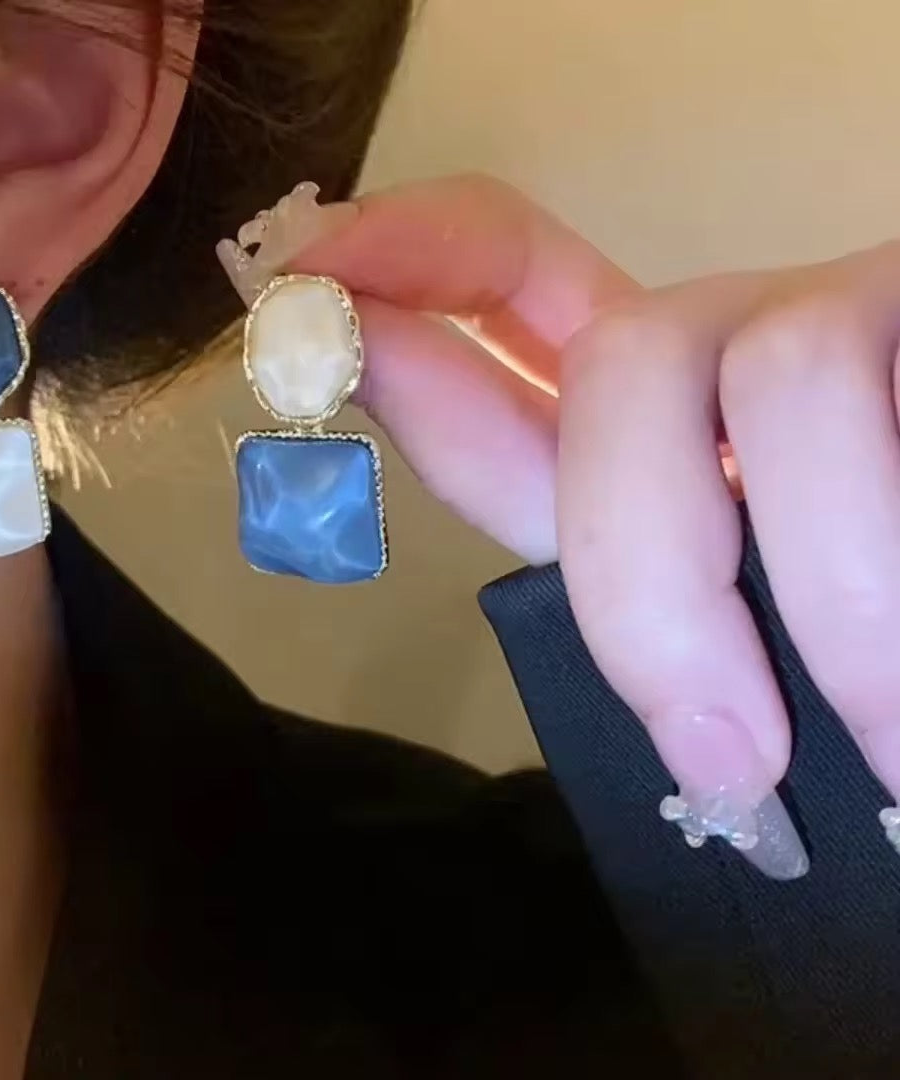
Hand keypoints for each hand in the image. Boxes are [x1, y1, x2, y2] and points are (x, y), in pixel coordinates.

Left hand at [293, 174, 899, 878]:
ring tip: (895, 752)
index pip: (517, 294)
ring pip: (775, 377)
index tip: (315, 278)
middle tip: (730, 756)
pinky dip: (881, 583)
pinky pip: (870, 397)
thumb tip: (466, 464)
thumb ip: (613, 563)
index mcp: (665, 420)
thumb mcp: (735, 622)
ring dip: (829, 603)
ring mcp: (860, 327)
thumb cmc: (868, 644)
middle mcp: (748, 350)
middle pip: (629, 360)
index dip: (413, 266)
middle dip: (646, 570)